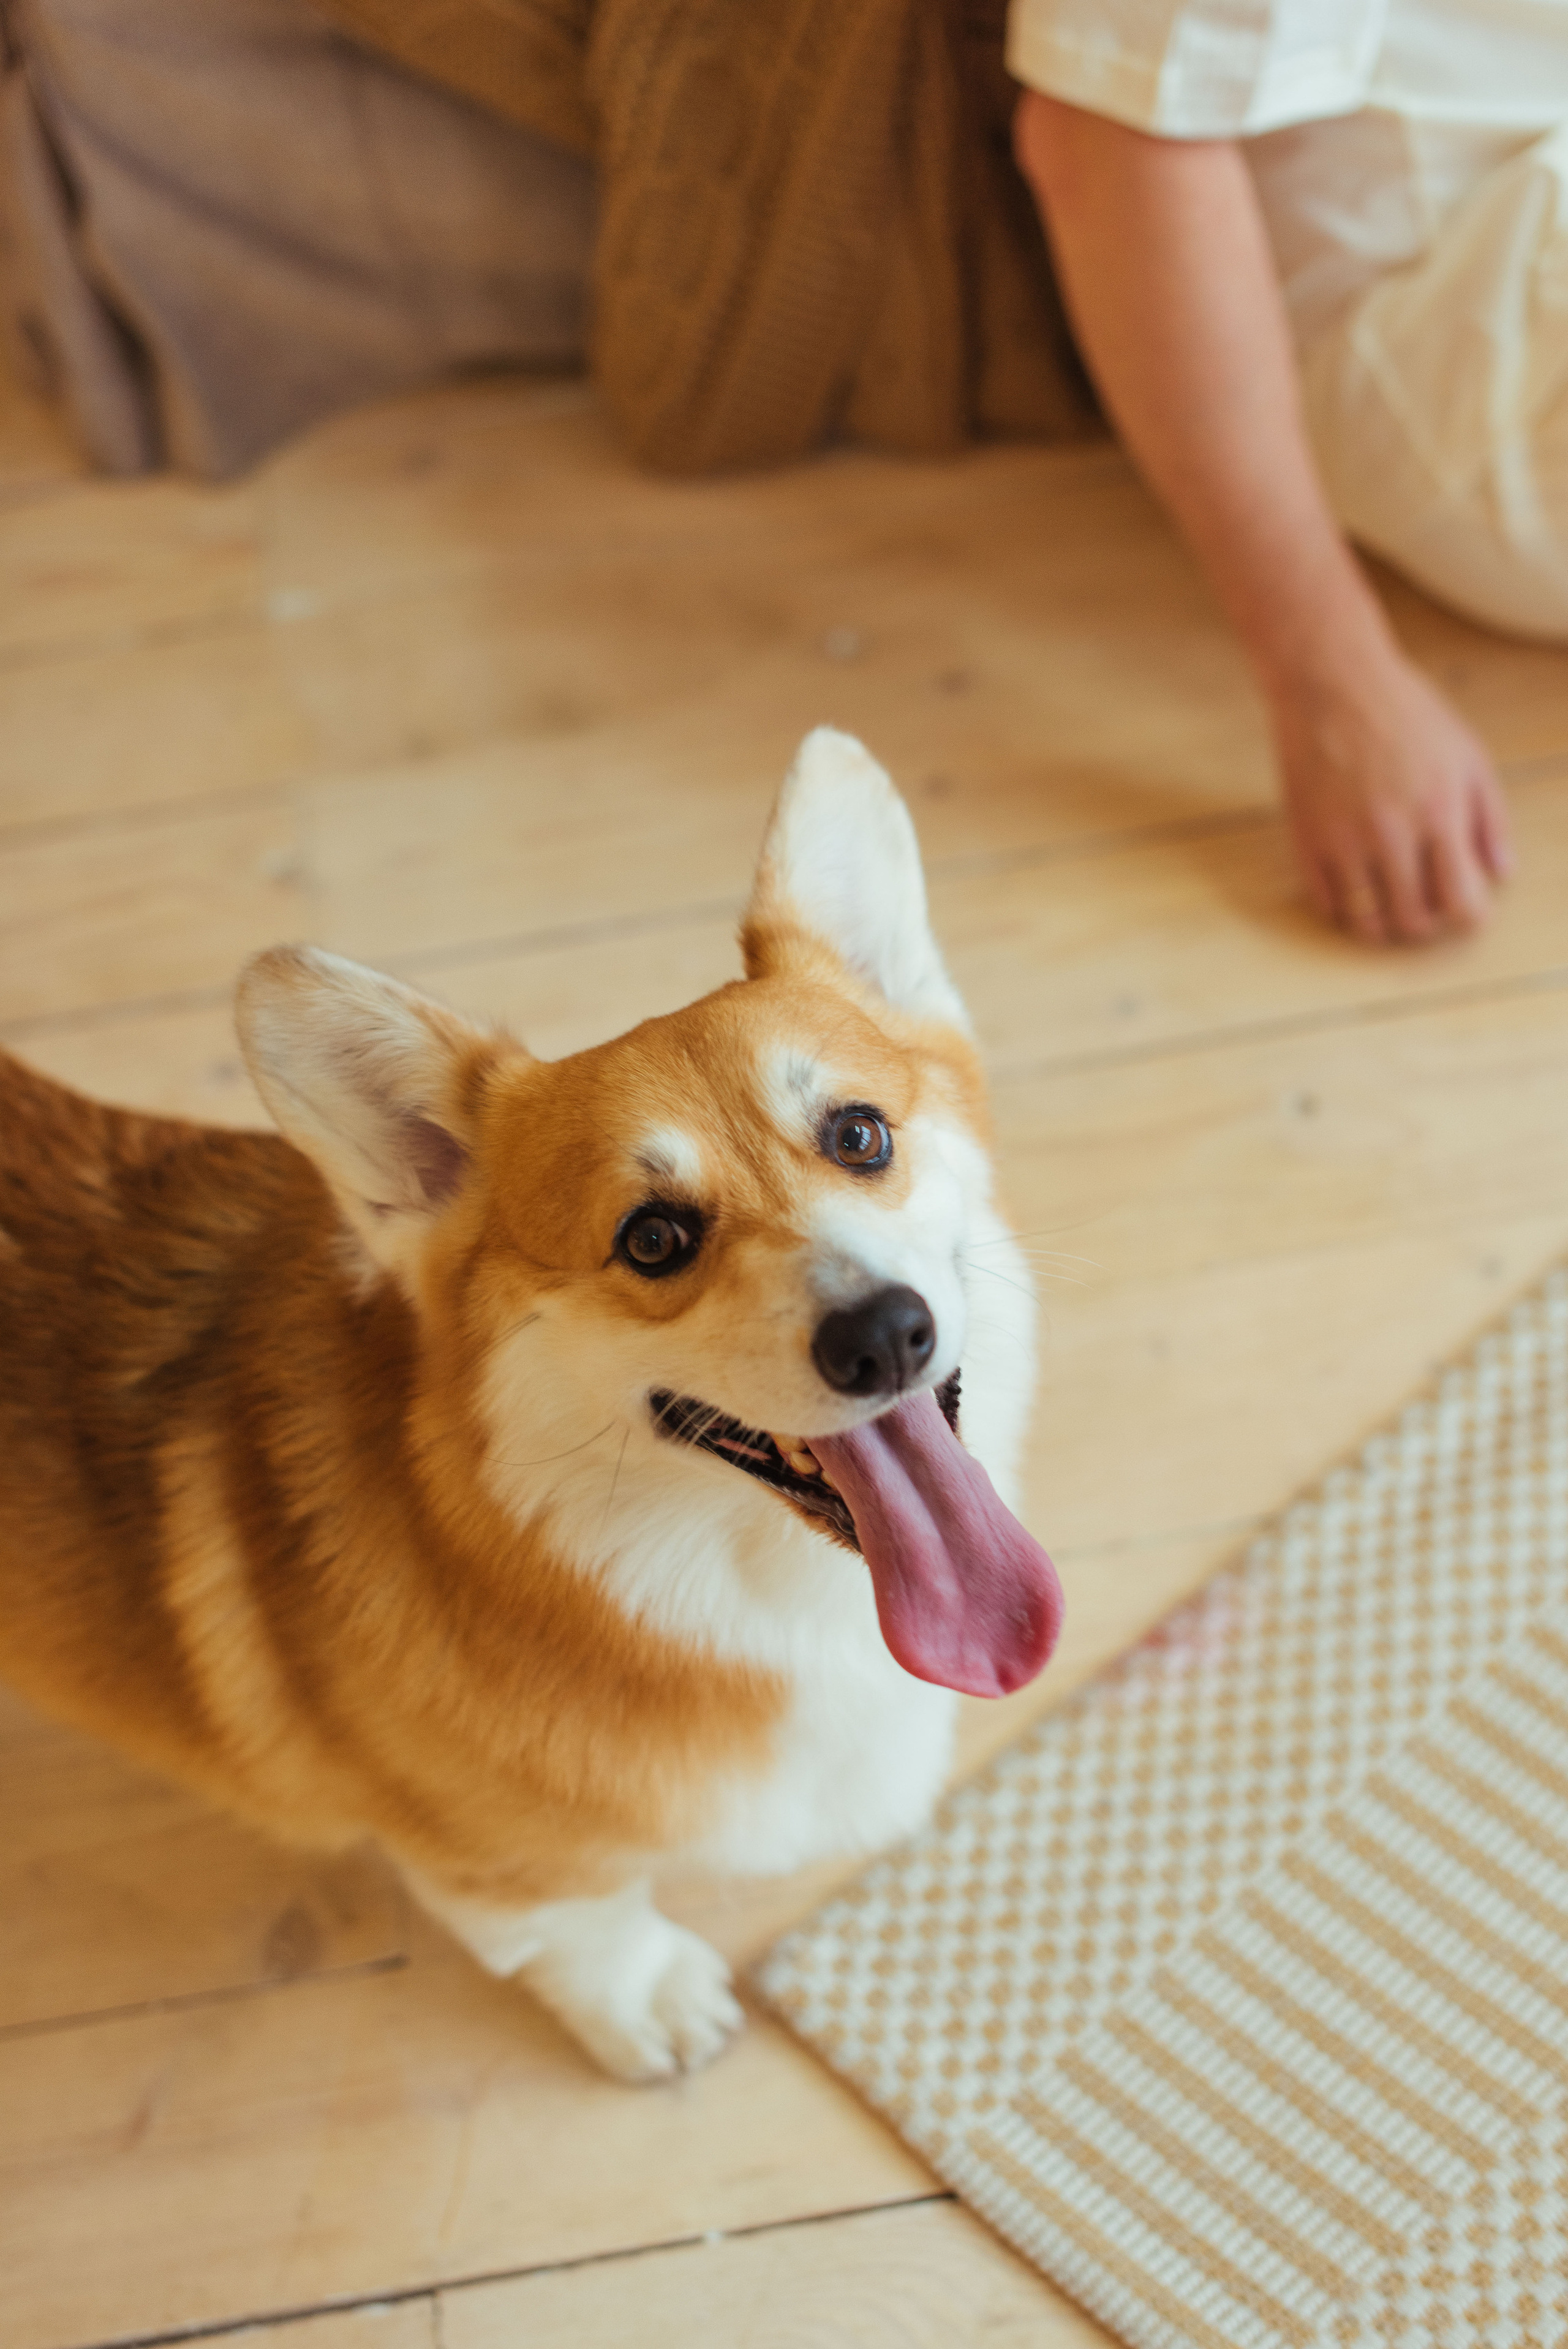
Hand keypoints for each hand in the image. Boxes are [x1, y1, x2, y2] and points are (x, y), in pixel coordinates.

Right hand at [1270, 645, 1512, 943]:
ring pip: (1367, 920)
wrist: (1330, 682)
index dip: (1469, 916)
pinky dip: (1345, 910)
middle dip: (1427, 922)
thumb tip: (1500, 873)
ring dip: (1384, 925)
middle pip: (1413, 919)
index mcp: (1438, 813)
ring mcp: (1343, 841)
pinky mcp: (1306, 840)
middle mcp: (1391, 835)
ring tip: (1390, 908)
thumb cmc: (1405, 712)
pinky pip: (1326, 903)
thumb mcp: (1468, 754)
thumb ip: (1490, 817)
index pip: (1461, 901)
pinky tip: (1356, 894)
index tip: (1466, 910)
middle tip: (1427, 906)